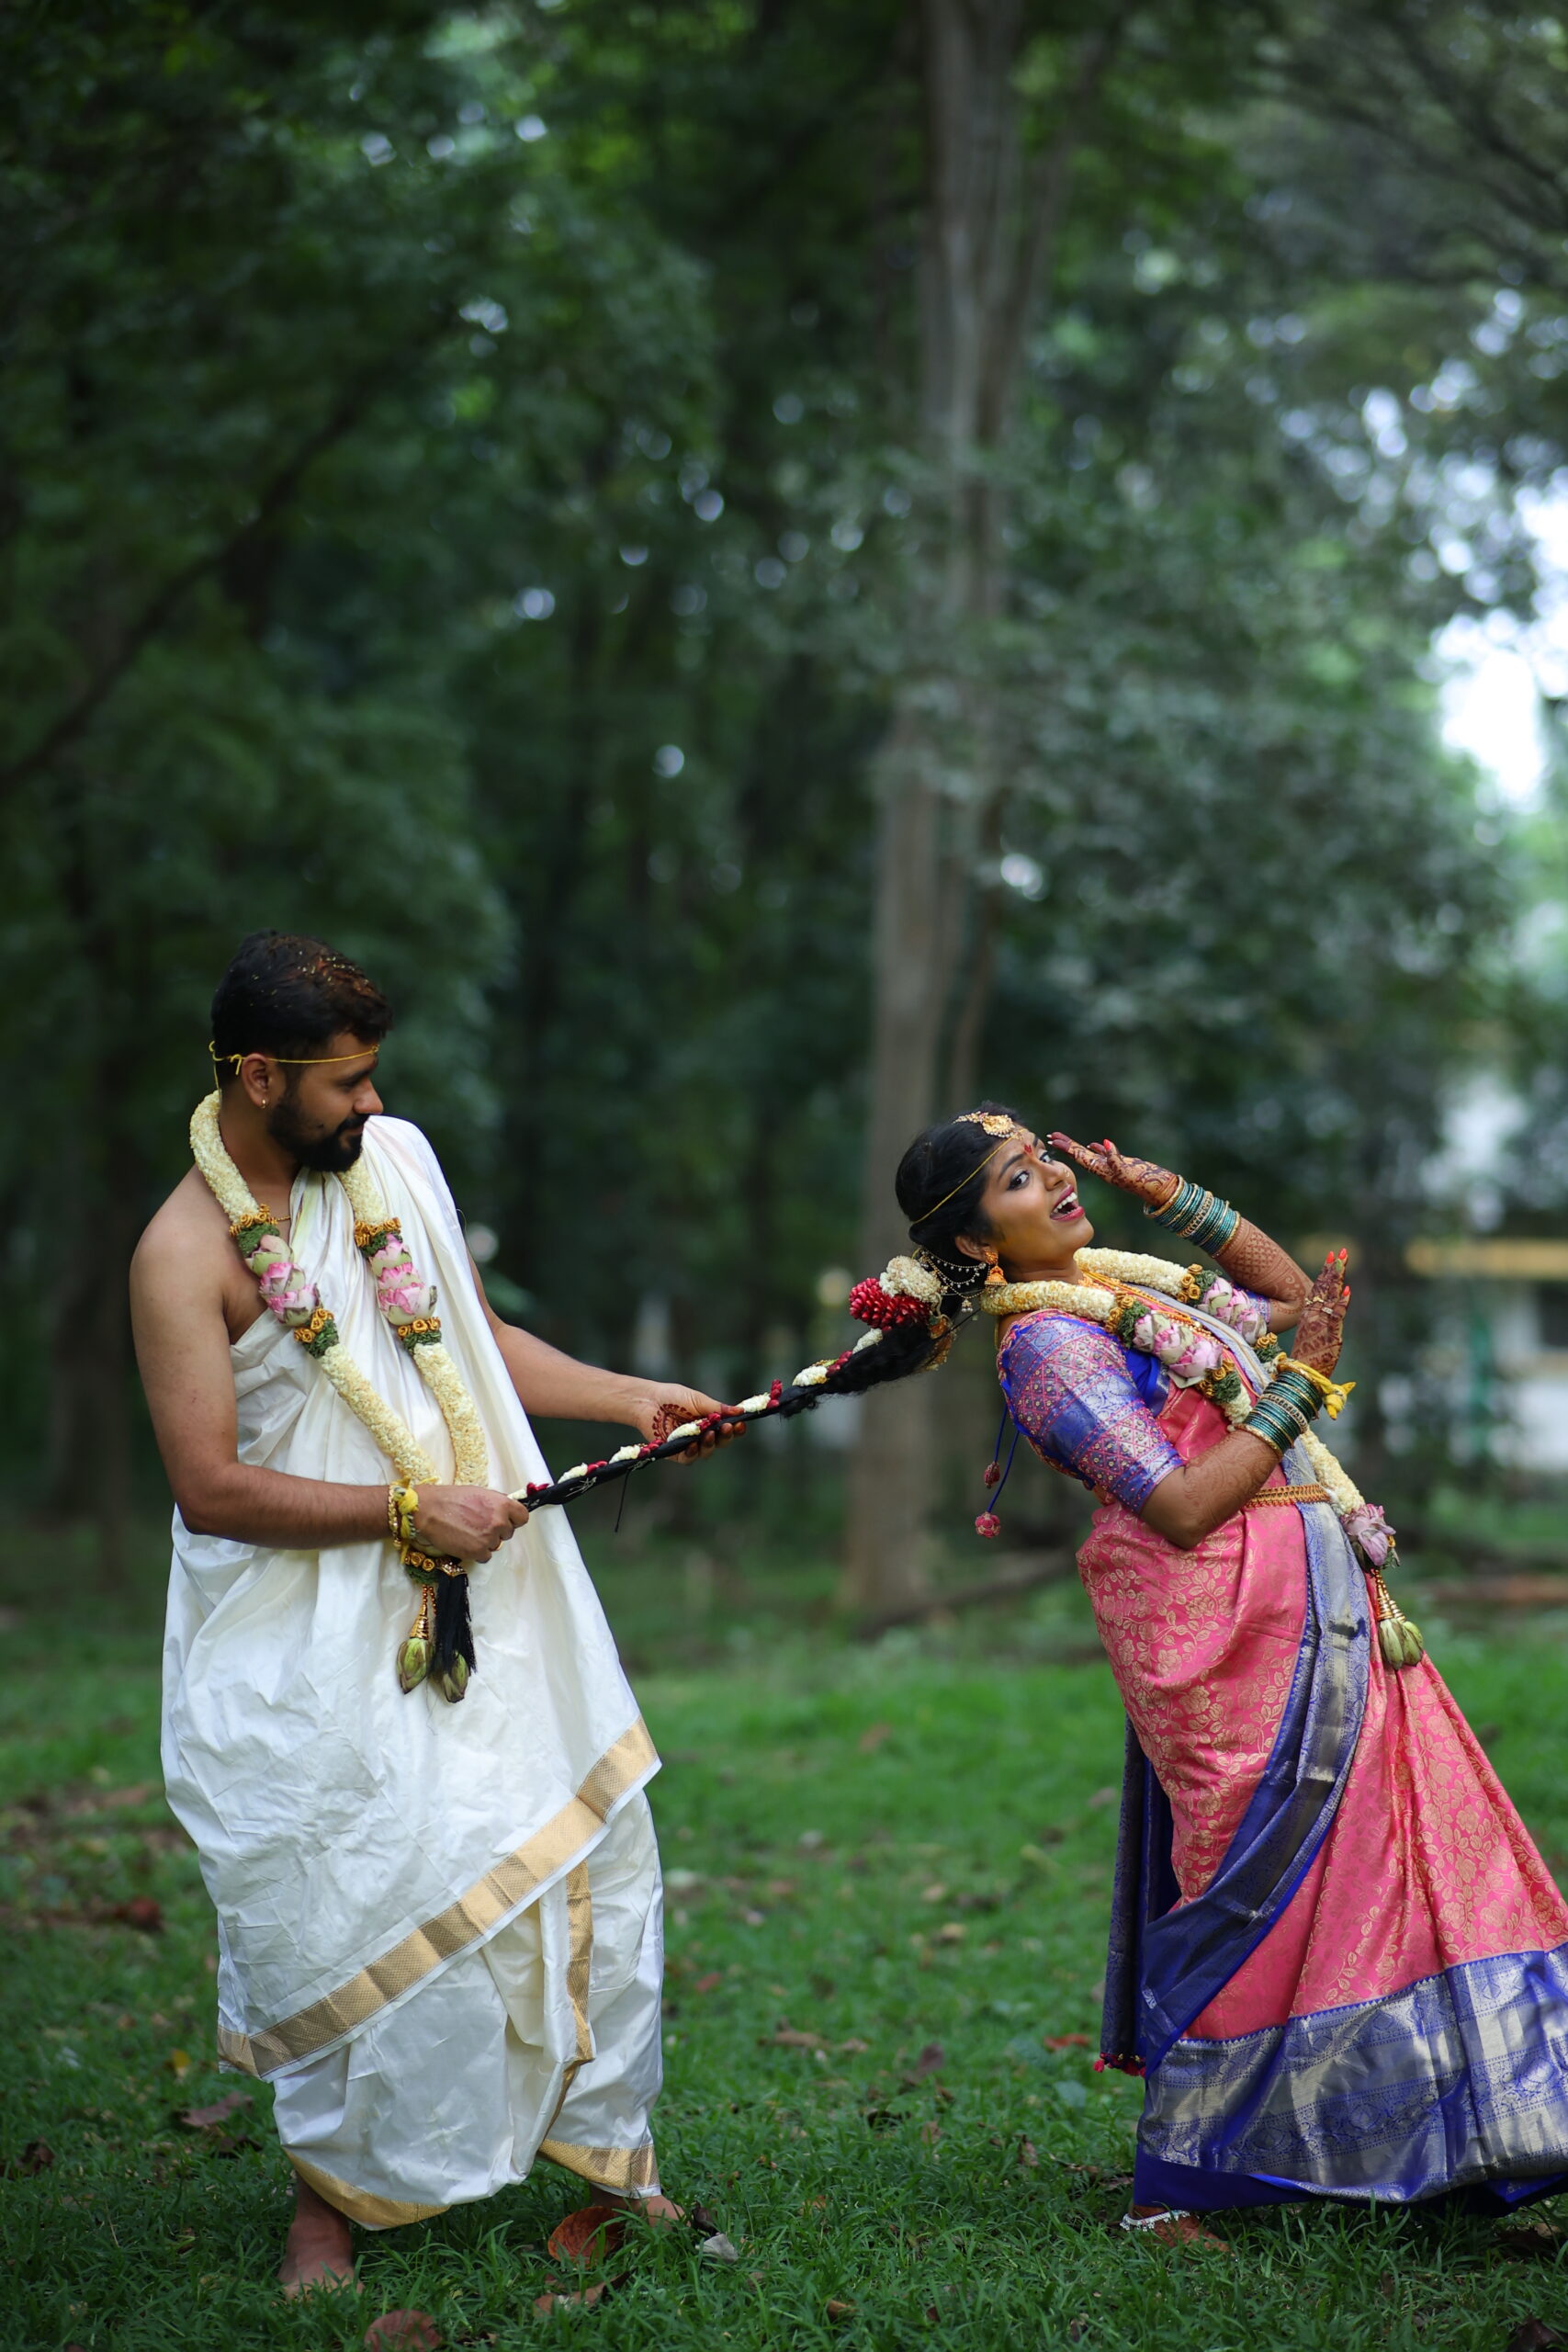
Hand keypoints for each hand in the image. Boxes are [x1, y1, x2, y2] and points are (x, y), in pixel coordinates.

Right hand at [413, 1484, 528, 1561]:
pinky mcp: (477, 1552)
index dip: (513, 1520)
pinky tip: (465, 1542)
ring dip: (485, 1542)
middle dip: (497, 1531)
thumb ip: (496, 1503)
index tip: (506, 1521)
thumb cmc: (451, 1498)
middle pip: (508, 1533)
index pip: (522, 1517)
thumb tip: (507, 1512)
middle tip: (479, 1525)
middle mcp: (499, 1521)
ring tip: (468, 1532)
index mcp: (502, 1504)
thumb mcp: (479, 1493)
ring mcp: (489, 1538)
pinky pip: (485, 1556)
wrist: (429, 1509)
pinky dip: (477, 1552)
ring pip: (496, 1545)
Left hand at [629, 1384, 743, 1462]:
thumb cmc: (673, 1397)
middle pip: (720, 1442)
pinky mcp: (675, 1452)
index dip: (735, 1428)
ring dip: (710, 1444)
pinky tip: (693, 1445)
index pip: (727, 1429)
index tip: (741, 1423)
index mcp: (709, 1421)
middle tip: (727, 1428)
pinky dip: (692, 1453)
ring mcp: (689, 1444)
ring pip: (706, 1451)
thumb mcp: (699, 1400)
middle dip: (726, 1436)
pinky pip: (688, 1458)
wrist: (648, 1400)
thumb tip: (740, 1410)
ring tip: (709, 1434)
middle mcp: (701, 1434)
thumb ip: (718, 1408)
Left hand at [1048, 1132, 1178, 1212]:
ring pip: (1090, 1154)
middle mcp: (1102, 1168)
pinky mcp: (1120, 1165)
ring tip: (1065, 1140)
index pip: (1078, 1156)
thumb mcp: (1126, 1169)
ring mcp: (1110, 1167)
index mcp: (1100, 1169)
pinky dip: (1096, 1149)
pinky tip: (1092, 1145)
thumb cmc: (1142, 1181)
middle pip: (1079, 1154)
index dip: (1066, 1147)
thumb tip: (1105, 1143)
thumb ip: (1115, 1158)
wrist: (1156, 1190)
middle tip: (1051, 1136)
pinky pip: (1104, 1155)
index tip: (1052, 1139)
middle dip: (1066, 1145)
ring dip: (1077, 1147)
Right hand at [1291, 1252, 1350, 1376]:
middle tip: (1339, 1251)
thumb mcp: (1313, 1337)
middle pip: (1324, 1287)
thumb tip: (1326, 1316)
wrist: (1302, 1376)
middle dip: (1333, 1268)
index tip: (1331, 1256)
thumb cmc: (1308, 1360)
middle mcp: (1314, 1316)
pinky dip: (1342, 1303)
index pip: (1318, 1288)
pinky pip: (1337, 1316)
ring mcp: (1322, 1324)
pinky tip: (1347, 1290)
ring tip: (1342, 1261)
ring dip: (1337, 1278)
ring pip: (1330, 1296)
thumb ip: (1321, 1323)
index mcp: (1310, 1315)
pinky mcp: (1330, 1334)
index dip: (1326, 1272)